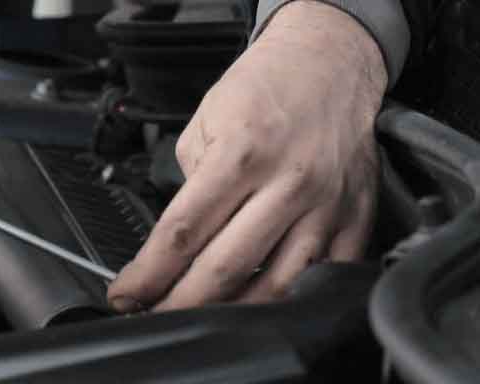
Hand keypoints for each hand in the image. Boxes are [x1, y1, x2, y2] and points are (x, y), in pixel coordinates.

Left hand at [108, 1, 387, 310]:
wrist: (329, 62)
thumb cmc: (265, 88)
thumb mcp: (205, 122)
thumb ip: (190, 182)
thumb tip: (176, 240)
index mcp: (242, 155)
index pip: (182, 233)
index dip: (148, 274)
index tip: (126, 294)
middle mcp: (287, 184)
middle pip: (224, 269)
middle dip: (177, 304)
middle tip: (152, 316)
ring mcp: (325, 206)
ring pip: (276, 286)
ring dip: (230, 315)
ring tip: (199, 321)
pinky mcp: (355, 219)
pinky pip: (325, 277)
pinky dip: (289, 302)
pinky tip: (259, 309)